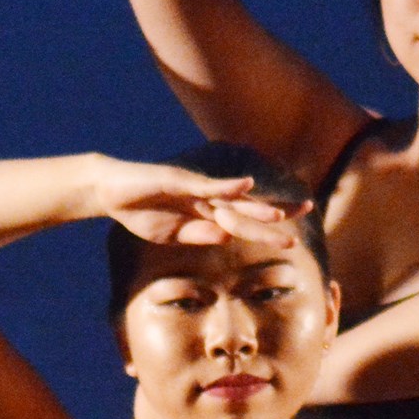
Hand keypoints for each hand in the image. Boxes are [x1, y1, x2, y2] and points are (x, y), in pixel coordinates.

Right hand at [93, 159, 308, 247]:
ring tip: (282, 215)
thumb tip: (226, 238)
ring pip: (232, 200)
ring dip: (257, 207)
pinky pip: (206, 185)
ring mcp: (194, 188)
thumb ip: (198, 235)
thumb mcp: (171, 234)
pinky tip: (247, 184)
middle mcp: (206, 198)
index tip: (293, 236)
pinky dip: (226, 186)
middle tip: (308, 211)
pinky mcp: (178, 180)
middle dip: (275, 214)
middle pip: (247, 208)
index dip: (267, 227)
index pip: (243, 221)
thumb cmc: (140, 211)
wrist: (110, 192)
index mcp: (205, 213)